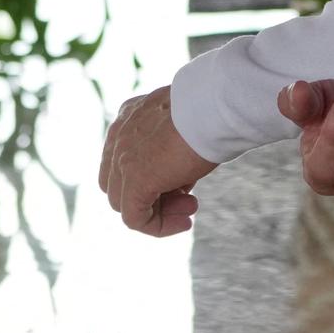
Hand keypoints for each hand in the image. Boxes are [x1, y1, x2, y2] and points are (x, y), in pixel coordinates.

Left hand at [99, 85, 216, 236]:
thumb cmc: (210, 111)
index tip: (183, 183)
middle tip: (188, 199)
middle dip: (153, 196)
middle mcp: (118, 136)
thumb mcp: (184, 128)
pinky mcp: (134, 180)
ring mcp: (122, 158)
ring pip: (124, 203)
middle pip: (120, 183)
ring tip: (191, 209)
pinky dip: (157, 226)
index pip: (124, 161)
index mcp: (129, 118)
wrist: (215, 106)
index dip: (151, 178)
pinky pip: (134, 217)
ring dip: (159, 213)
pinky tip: (185, 222)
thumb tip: (177, 178)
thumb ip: (170, 149)